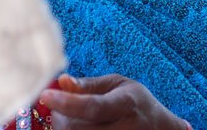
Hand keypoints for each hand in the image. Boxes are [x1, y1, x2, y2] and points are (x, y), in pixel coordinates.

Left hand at [40, 73, 190, 129]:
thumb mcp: (117, 85)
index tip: (45, 95)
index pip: (93, 107)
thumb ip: (88, 85)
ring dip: (64, 128)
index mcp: (127, 103)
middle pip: (78, 129)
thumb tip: (61, 81)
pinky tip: (79, 127)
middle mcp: (127, 128)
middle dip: (60, 117)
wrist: (161, 129)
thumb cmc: (136, 103)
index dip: (66, 102)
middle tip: (59, 107)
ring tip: (70, 118)